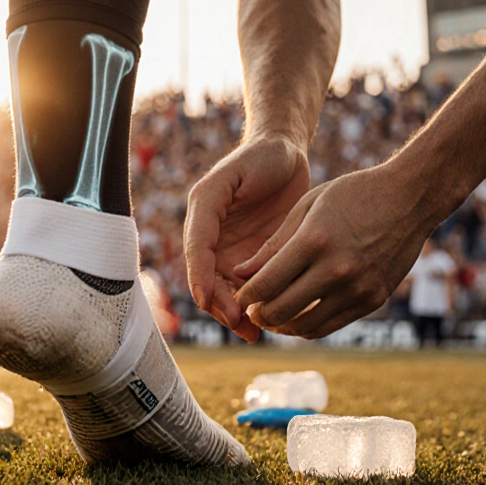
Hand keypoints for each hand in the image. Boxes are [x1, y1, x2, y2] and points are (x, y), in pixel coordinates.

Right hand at [184, 134, 309, 341]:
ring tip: (254, 332)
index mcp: (203, 216)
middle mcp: (214, 238)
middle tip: (241, 323)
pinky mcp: (257, 257)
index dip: (201, 280)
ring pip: (229, 291)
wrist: (288, 152)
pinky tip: (266, 322)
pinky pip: (252, 287)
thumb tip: (210, 253)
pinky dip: (256, 306)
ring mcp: (234, 250)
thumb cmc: (261, 157)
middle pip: (211, 280)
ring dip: (238, 314)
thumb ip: (213, 208)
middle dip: (222, 305)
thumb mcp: (231, 176)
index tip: (208, 302)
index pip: (198, 254)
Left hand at [233, 164, 436, 338]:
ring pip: (304, 327)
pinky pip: (329, 326)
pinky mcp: (372, 301)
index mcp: (314, 241)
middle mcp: (336, 270)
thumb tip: (239, 274)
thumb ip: (273, 244)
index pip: (265, 285)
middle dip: (258, 315)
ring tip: (273, 315)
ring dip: (282, 326)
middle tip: (252, 310)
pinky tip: (298, 315)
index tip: (238, 296)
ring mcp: (357, 289)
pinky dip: (307, 326)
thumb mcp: (307, 207)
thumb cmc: (352, 195)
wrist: (411, 199)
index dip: (244, 297)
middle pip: (281, 311)